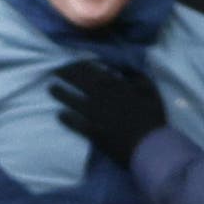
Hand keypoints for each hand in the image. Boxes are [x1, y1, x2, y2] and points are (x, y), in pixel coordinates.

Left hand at [50, 57, 166, 163]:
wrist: (150, 144)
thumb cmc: (152, 116)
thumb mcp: (150, 90)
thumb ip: (136, 76)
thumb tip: (123, 68)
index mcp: (115, 85)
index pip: (92, 70)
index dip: (79, 64)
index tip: (70, 60)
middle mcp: (101, 97)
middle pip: (78, 82)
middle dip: (65, 74)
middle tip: (54, 70)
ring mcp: (94, 114)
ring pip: (72, 100)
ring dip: (60, 93)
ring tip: (51, 88)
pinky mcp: (91, 131)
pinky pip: (74, 123)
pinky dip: (65, 118)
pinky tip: (59, 114)